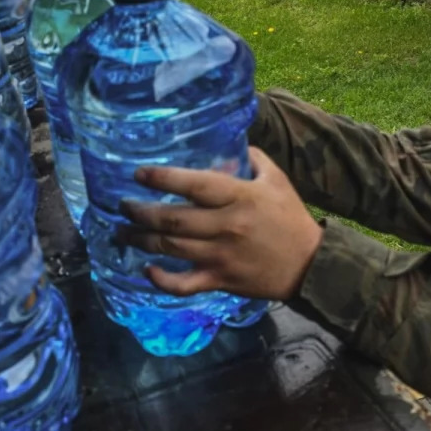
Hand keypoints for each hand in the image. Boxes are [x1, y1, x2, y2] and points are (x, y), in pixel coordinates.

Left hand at [117, 147, 323, 300]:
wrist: (309, 265)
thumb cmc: (291, 219)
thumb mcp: (277, 181)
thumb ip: (252, 159)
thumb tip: (229, 146)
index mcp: (239, 197)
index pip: (194, 184)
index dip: (162, 178)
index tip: (138, 174)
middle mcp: (225, 226)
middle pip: (172, 219)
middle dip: (140, 212)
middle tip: (123, 205)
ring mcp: (220, 256)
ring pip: (170, 248)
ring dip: (140, 239)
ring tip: (121, 232)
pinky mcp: (219, 281)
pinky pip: (183, 284)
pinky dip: (161, 280)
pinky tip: (146, 269)